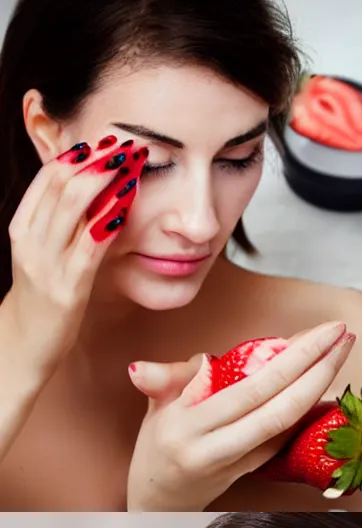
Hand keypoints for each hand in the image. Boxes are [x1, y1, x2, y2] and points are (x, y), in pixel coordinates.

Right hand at [1, 138, 141, 379]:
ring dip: (105, 180)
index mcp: (23, 226)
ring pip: (72, 208)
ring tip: (130, 162)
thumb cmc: (44, 299)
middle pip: (61, 184)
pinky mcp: (67, 288)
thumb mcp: (44, 254)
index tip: (106, 139)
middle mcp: (30, 239)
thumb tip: (90, 194)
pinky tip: (125, 203)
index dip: (79, 154)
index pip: (48, 178)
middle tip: (126, 142)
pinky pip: (88, 247)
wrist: (25, 345)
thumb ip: (60, 226)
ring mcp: (46, 263)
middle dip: (96, 159)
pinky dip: (107, 220)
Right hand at [125, 320, 355, 510]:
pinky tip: (329, 386)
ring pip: (285, 423)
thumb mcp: (155, 407)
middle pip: (277, 404)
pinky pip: (284, 438)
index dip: (290, 357)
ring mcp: (236, 464)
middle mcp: (214, 448)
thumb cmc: (158, 445)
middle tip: (343, 334)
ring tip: (341, 353)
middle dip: (316, 365)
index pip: (249, 387)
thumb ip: (171, 378)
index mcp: (187, 425)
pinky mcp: (252, 472)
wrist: (159, 501)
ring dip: (319, 386)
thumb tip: (201, 359)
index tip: (320, 330)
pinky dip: (308, 410)